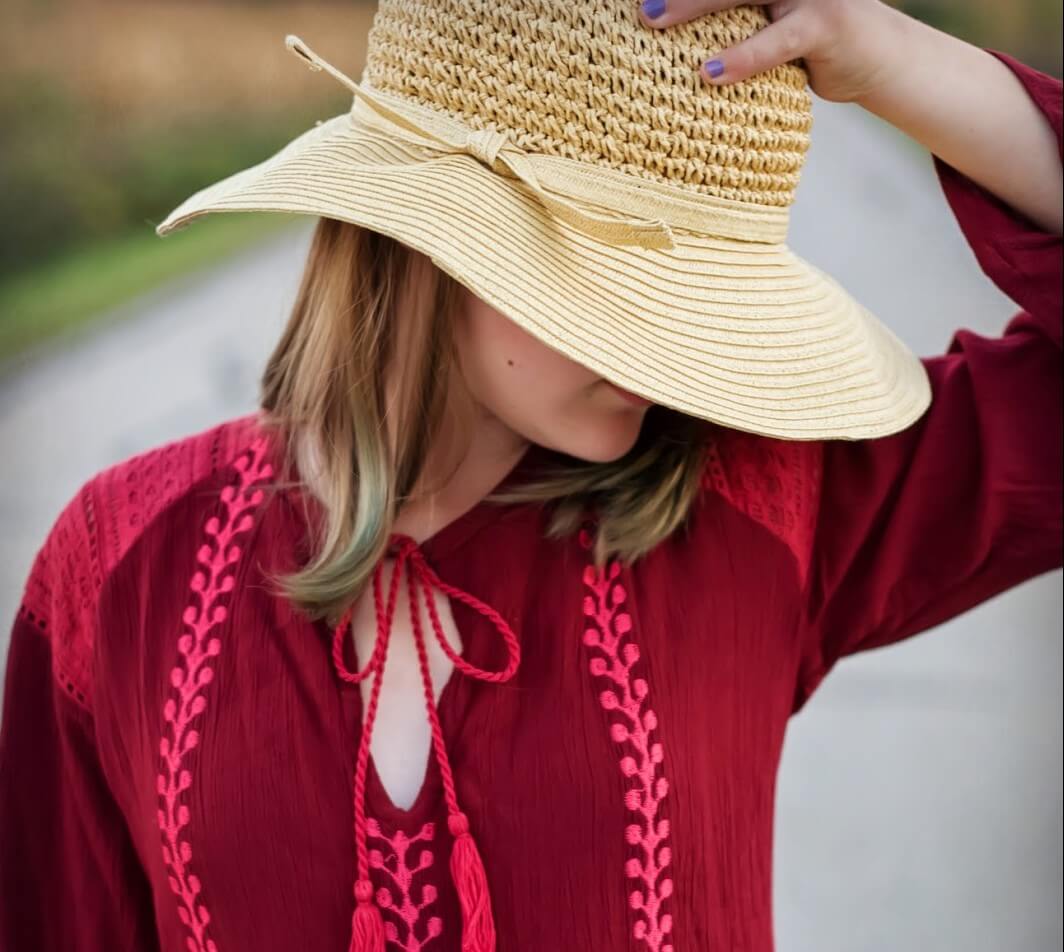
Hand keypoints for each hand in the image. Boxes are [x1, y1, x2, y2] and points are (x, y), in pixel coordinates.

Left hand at [638, 0, 906, 104]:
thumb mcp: (768, 21)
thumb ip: (731, 16)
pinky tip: (710, 73)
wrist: (885, 60)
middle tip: (636, 1)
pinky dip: (743, 58)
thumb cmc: (813, 43)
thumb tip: (666, 23)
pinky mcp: (827, 24)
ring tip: (652, 20)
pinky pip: (777, 41)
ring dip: (693, 4)